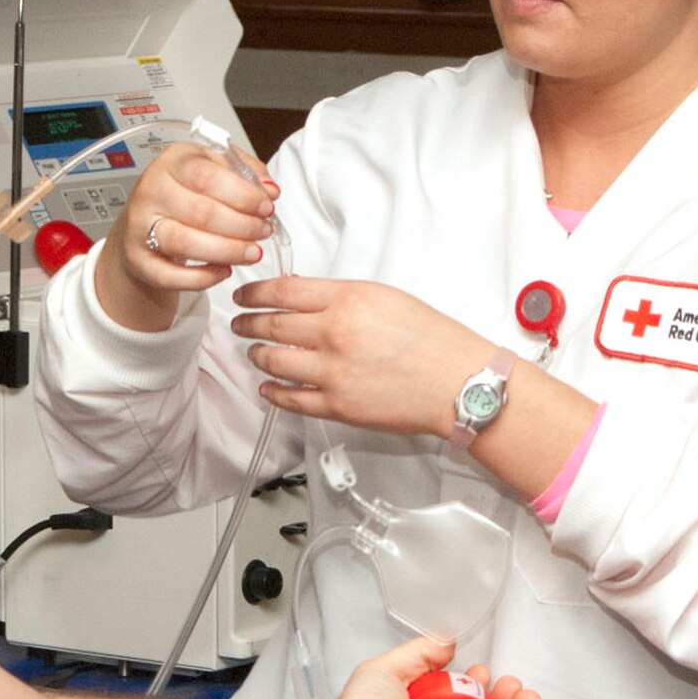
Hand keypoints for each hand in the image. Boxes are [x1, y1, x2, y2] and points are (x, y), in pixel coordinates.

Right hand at [94, 142, 277, 331]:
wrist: (143, 223)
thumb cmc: (184, 195)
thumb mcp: (214, 170)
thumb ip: (245, 173)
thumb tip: (270, 190)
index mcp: (172, 162)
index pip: (208, 177)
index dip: (243, 195)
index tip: (267, 207)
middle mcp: (152, 191)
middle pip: (201, 212)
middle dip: (242, 225)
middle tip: (264, 232)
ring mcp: (140, 227)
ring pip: (186, 243)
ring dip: (227, 251)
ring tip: (253, 253)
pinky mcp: (138, 260)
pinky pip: (171, 276)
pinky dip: (203, 277)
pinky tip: (224, 271)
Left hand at [231, 276, 475, 437]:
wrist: (457, 382)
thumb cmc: (431, 339)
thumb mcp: (385, 297)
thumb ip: (339, 296)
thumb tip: (300, 295)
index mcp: (348, 299)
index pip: (281, 291)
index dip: (254, 294)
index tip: (244, 296)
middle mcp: (334, 334)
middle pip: (270, 326)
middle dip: (247, 324)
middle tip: (240, 323)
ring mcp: (332, 372)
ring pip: (273, 362)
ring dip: (257, 356)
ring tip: (256, 353)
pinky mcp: (336, 406)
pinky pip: (290, 398)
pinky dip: (273, 391)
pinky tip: (268, 386)